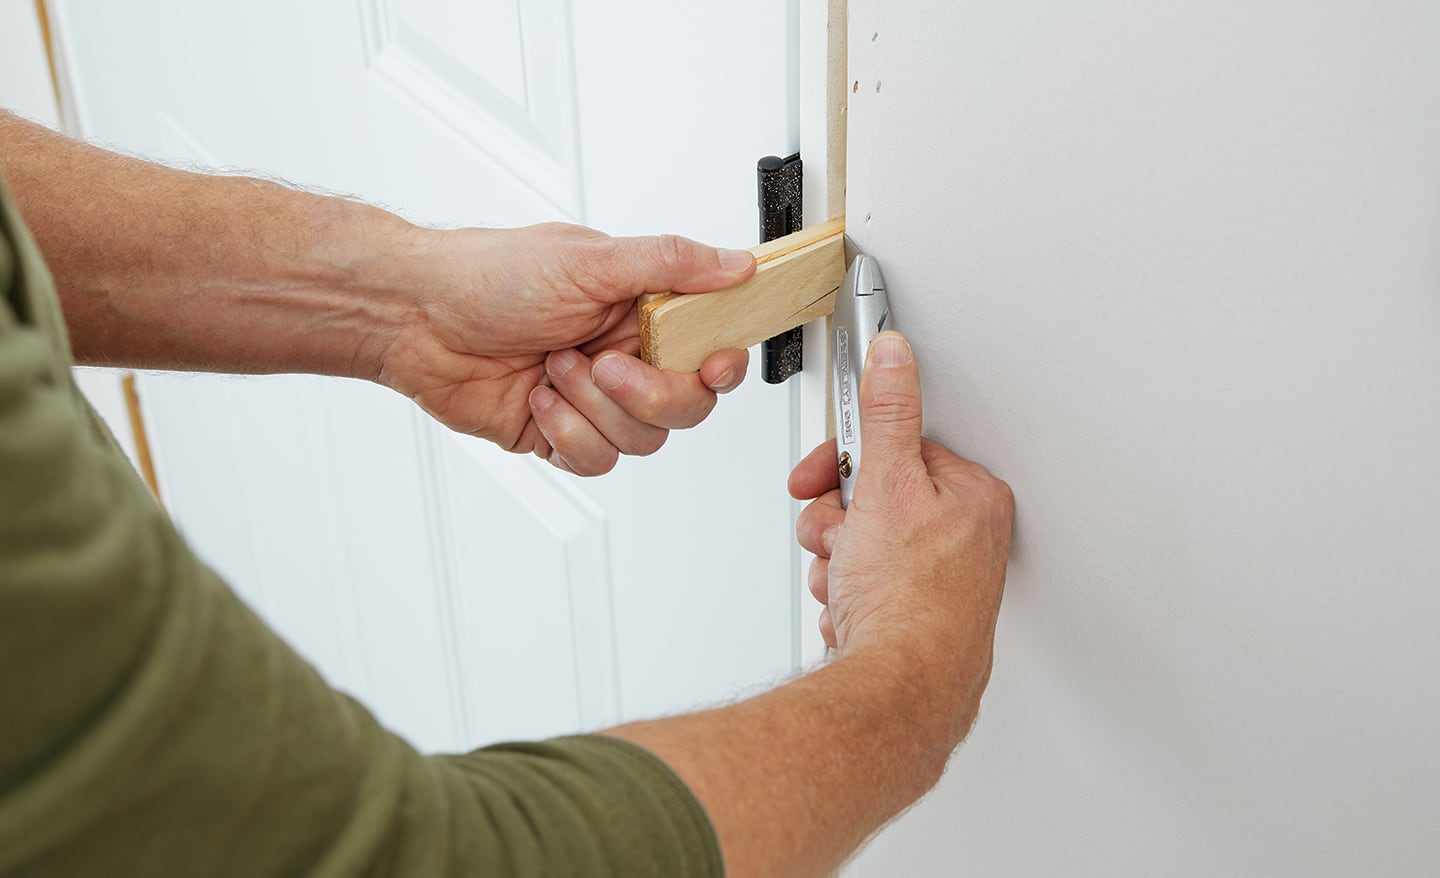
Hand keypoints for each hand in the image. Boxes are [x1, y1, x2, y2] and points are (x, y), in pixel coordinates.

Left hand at [377, 222, 755, 473]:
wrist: (413, 316)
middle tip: (603, 364)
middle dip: (647, 394)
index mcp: (638, 308)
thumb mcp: (588, 258)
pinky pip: (596, 459)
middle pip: (685, 406)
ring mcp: (592, 399)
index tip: (711, 366)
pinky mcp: (560, 433)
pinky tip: (538, 400)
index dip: (719, 366)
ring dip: (594, 408)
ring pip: (642, 439)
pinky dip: (568, 434)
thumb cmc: (487, 275)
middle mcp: (622, 354)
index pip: (708, 347)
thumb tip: (736, 262)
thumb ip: (670, 263)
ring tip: (553, 368)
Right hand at [788, 332, 1013, 718]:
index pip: (897, 449)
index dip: (847, 462)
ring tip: (846, 582)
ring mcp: (945, 581)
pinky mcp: (920, 615)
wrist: (901, 689)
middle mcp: (968, 537)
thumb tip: (894, 353)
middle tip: (838, 539)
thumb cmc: (908, 600)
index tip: (821, 474)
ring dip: (838, 560)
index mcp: (973, 496)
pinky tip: (852, 608)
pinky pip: (868, 585)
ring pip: (865, 544)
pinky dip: (849, 594)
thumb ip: (886, 412)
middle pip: (876, 497)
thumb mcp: (886, 484)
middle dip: (838, 521)